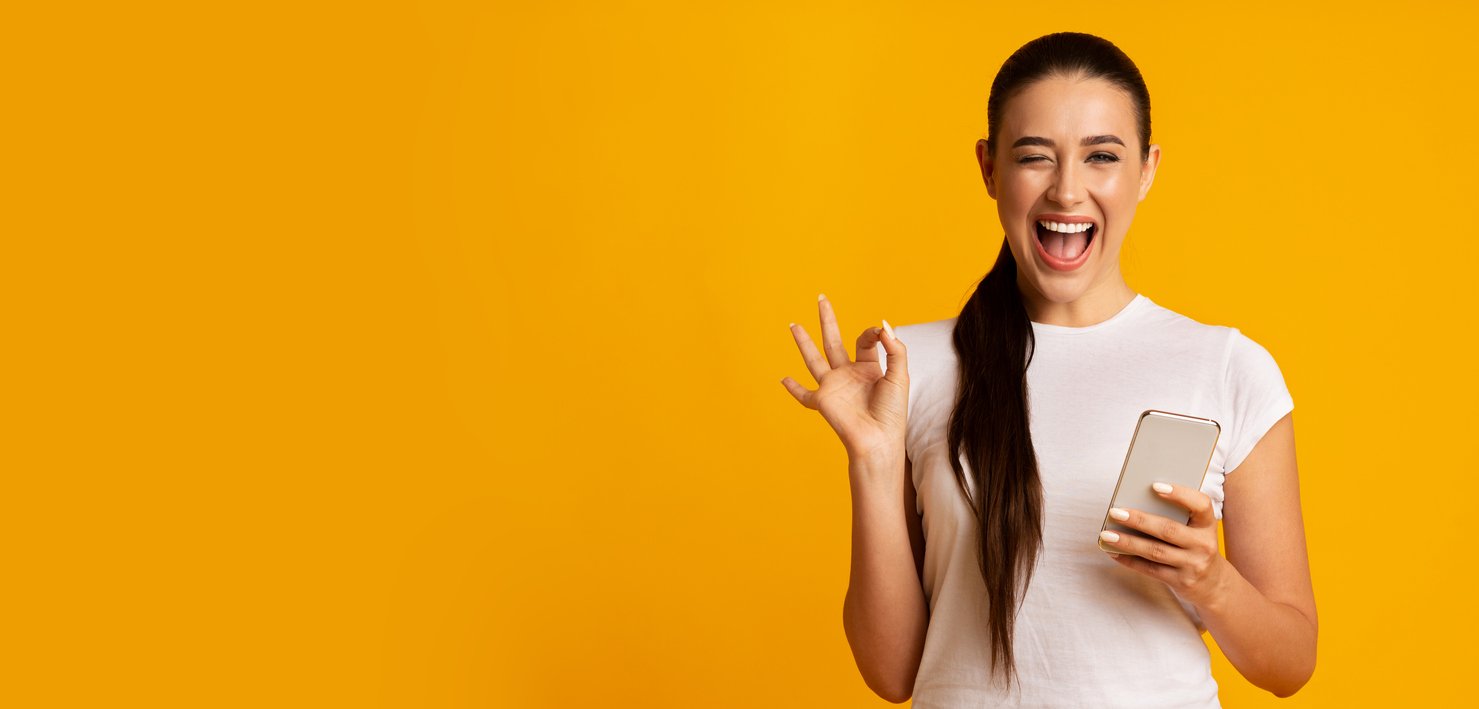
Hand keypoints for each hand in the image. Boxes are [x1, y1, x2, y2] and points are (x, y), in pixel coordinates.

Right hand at [780, 294, 908, 463]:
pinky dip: (792, 388)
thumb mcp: (899, 376)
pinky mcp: (822, 400)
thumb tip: (883, 325)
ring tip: (794, 325)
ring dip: (803, 342)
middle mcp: (848, 374)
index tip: (878, 333)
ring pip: (813, 358)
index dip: (872, 332)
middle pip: (833, 340)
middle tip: (821, 299)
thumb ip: (894, 348)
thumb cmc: (892, 412)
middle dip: (827, 320)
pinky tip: (783, 379)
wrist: (878, 439)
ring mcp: (833, 386)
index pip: (864, 340)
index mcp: (868, 368)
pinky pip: (803, 394)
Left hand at [1101, 481, 1229, 608]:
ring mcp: (1193, 565)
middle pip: (1168, 530)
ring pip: (1155, 551)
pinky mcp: (1181, 582)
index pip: (1201, 505)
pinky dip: (1130, 560)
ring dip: (1128, 542)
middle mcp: (1204, 545)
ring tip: (1106, 534)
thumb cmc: (1195, 547)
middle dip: (1139, 520)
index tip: (1155, 486)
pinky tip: (1113, 552)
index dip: (1180, 494)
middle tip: (1115, 512)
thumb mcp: (1196, 531)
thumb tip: (1135, 503)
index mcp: (1208, 526)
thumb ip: (1177, 517)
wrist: (1214, 585)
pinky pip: (1150, 570)